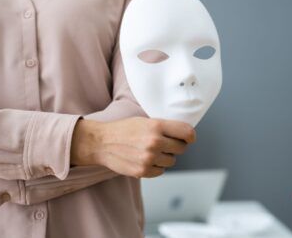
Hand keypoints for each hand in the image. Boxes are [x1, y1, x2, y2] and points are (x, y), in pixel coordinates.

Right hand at [70, 117, 195, 177]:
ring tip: (151, 151)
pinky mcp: (143, 171)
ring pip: (171, 161)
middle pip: (181, 148)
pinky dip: (155, 167)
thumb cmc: (123, 130)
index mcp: (156, 126)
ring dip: (165, 157)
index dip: (190, 136)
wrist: (101, 142)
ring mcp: (149, 158)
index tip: (189, 138)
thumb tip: (184, 135)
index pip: (187, 132)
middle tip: (165, 143)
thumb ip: (163, 127)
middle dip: (175, 146)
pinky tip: (145, 159)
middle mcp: (155, 142)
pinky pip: (161, 171)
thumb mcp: (144, 120)